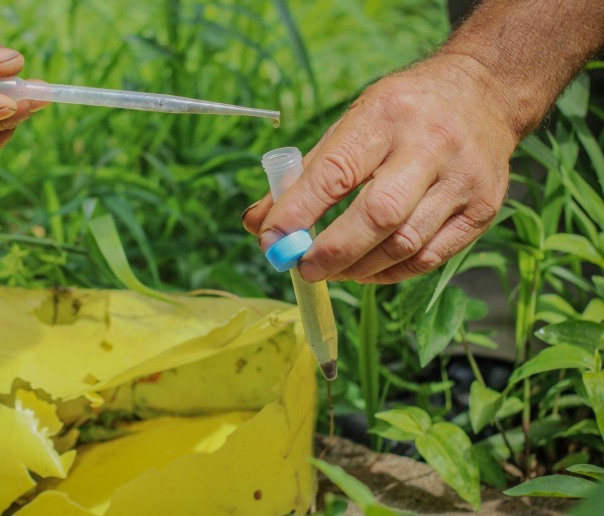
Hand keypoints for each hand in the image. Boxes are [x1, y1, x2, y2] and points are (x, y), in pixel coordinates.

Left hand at [243, 54, 519, 283]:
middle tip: (302, 268)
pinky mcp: (483, 209)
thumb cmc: (402, 113)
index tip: (270, 240)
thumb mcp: (350, 123)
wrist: (485, 92)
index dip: (297, 212)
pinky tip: (365, 270)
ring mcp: (462, 179)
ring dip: (357, 268)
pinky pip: (429, 257)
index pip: (335, 171)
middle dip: (331, 251)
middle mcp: (429, 145)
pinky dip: (389, 273)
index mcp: (385, 115)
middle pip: (377, 214)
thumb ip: (303, 175)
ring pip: (404, 243)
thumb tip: (257, 224)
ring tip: (331, 270)